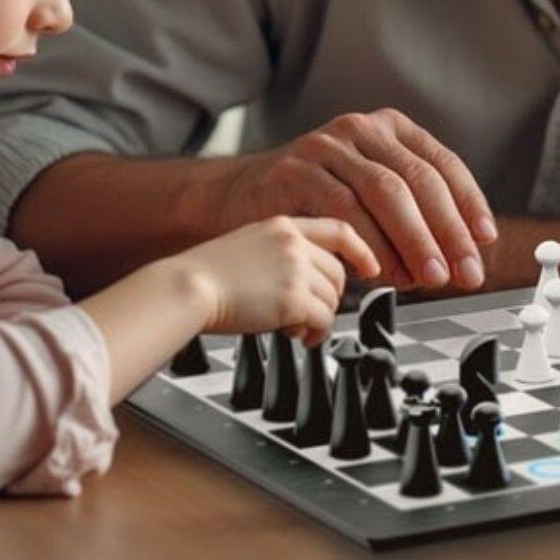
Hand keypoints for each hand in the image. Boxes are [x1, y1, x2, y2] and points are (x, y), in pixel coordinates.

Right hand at [175, 216, 379, 346]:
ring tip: (292, 325)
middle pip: (338, 274)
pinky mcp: (294, 299)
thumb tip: (311, 279)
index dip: (361, 250)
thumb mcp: (250, 244)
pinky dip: (313, 334)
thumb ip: (283, 252)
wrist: (188, 287)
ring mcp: (296, 270)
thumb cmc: (208, 273)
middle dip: (328, 298)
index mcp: (284, 225)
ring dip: (316, 319)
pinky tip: (294, 335)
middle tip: (307, 314)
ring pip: (332, 300)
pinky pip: (323, 321)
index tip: (371, 267)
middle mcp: (294, 244)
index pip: (339, 229)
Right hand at [218, 109, 497, 291]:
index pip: (442, 163)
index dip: (468, 206)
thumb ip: (413, 215)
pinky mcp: (294, 171)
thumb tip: (463, 255)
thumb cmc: (316, 201)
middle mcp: (358, 129)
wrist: (242, 198)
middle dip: (446, 232)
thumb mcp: (370, 193)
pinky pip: (343, 210)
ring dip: (413, 242)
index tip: (483, 242)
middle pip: (417, 179)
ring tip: (425, 278)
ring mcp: (325, 146)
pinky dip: (369, 244)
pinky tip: (381, 272)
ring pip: (385, 192)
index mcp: (387, 128)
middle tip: (460, 272)